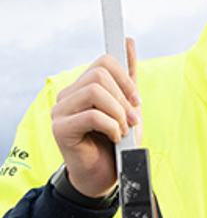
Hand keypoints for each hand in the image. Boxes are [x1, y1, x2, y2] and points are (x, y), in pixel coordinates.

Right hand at [51, 38, 141, 197]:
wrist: (105, 175)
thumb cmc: (116, 142)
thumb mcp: (128, 106)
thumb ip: (127, 78)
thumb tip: (129, 42)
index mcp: (83, 88)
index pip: (103, 62)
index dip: (125, 78)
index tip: (136, 100)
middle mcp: (67, 96)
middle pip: (99, 76)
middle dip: (123, 99)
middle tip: (130, 120)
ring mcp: (60, 111)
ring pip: (94, 92)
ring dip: (117, 113)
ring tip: (122, 130)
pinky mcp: (60, 128)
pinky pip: (91, 115)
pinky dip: (111, 126)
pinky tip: (113, 137)